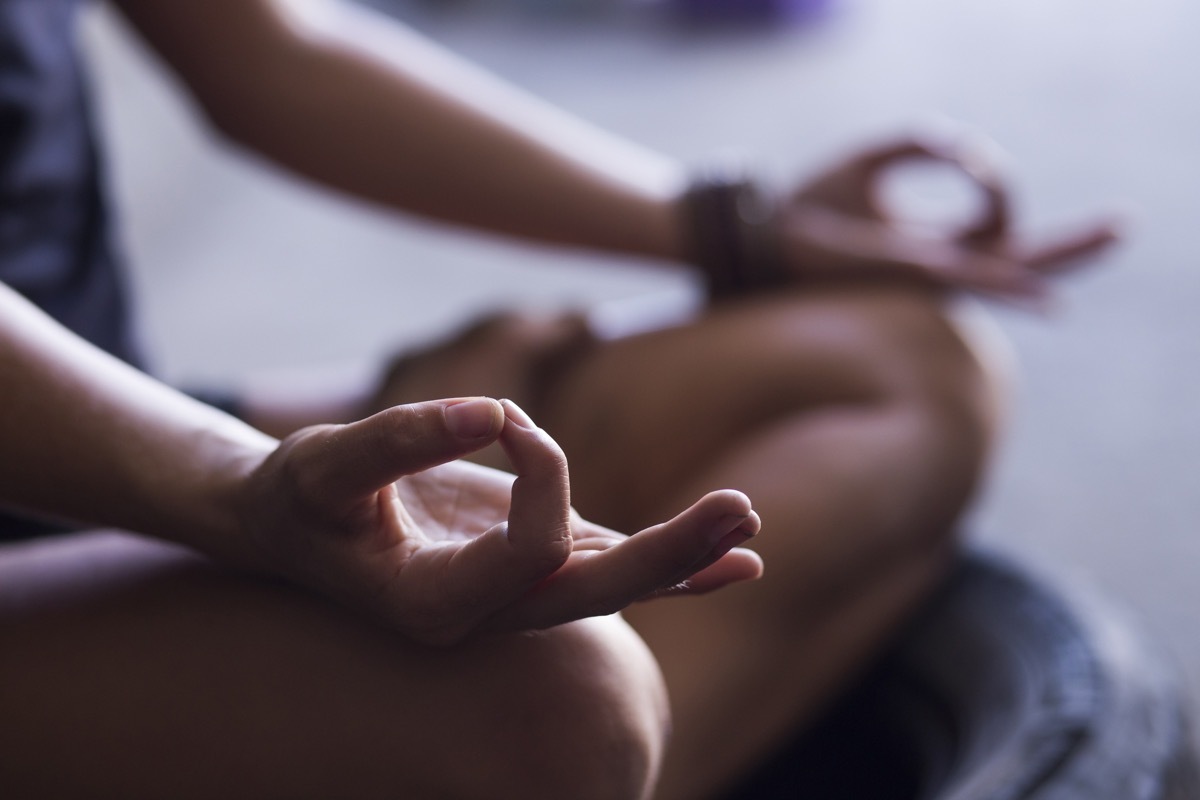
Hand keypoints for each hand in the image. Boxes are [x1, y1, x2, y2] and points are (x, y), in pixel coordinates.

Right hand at [239, 397, 762, 644]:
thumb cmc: (300, 499)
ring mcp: (517, 591)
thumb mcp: (327, 463)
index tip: (502, 414)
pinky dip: (674, 566)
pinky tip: (737, 562)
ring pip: (616, 585)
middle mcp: (488, 613)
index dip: (540, 471)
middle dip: (674, 554)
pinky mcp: (533, 561)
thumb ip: (401, 439)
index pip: (533, 551)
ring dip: (688, 556)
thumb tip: (493, 413)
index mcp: (437, 605)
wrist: (292, 526)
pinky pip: (611, 569)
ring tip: (751, 525)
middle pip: (600, 594)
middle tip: (744, 508)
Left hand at [779, 134, 1122, 303]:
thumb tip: (965, 143)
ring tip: (1112, 233)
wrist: (762, 232)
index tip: (962, 150)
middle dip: (1075, 245)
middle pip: (1023, 257)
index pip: (997, 221)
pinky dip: (1009, 280)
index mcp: (935, 244)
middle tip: (1123, 227)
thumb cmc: (809, 206)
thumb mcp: (871, 160)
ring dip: (1062, 254)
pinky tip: (1044, 291)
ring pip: (1010, 270)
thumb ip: (923, 142)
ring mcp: (928, 277)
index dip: (993, 175)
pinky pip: (968, 278)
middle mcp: (939, 267)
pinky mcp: (908, 276)